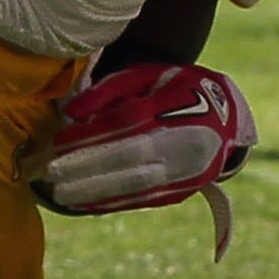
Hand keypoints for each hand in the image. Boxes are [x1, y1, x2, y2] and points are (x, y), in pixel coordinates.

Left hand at [31, 60, 255, 258]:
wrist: (227, 116)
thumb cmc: (174, 89)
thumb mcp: (146, 75)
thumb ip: (109, 89)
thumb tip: (72, 112)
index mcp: (171, 108)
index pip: (124, 124)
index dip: (90, 134)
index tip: (58, 141)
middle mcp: (180, 142)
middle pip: (127, 158)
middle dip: (86, 167)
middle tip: (51, 173)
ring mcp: (183, 171)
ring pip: (134, 184)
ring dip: (94, 191)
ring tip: (61, 194)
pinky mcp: (181, 191)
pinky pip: (141, 199)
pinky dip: (111, 202)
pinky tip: (85, 203)